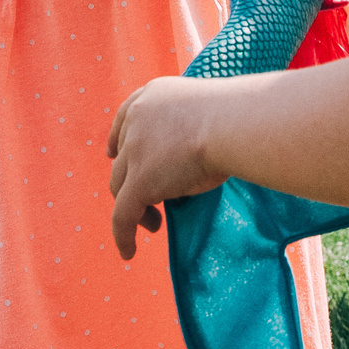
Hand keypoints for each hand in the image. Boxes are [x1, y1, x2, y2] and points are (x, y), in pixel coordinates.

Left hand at [107, 75, 231, 259]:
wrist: (233, 123)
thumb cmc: (235, 117)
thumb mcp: (204, 110)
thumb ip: (190, 124)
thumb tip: (200, 145)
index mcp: (152, 97)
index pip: (125, 118)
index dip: (117, 139)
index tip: (113, 152)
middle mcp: (136, 121)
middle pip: (123, 157)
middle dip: (130, 178)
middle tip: (149, 201)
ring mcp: (135, 151)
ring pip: (121, 187)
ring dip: (134, 207)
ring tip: (154, 224)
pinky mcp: (140, 182)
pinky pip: (123, 215)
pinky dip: (123, 235)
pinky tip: (129, 252)